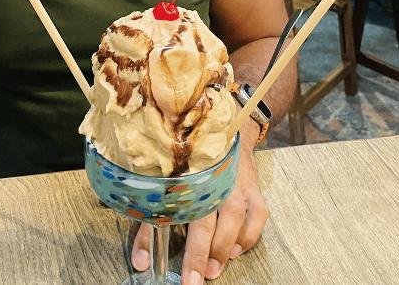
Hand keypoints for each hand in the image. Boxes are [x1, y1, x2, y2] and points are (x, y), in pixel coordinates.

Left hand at [131, 125, 267, 282]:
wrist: (221, 129)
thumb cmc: (188, 163)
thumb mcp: (164, 188)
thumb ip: (151, 225)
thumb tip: (140, 261)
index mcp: (185, 175)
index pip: (176, 211)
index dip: (168, 242)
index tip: (165, 270)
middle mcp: (211, 178)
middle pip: (207, 218)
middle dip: (201, 253)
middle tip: (195, 280)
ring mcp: (234, 182)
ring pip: (235, 217)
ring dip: (225, 246)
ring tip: (215, 269)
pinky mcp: (252, 187)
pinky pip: (257, 214)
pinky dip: (249, 234)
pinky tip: (237, 249)